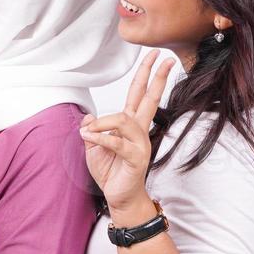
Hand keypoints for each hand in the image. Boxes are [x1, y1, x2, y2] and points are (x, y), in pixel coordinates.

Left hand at [80, 49, 174, 224]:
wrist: (118, 197)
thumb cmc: (110, 172)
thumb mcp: (93, 147)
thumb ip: (91, 129)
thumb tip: (88, 117)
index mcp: (130, 124)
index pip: (139, 93)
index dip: (146, 74)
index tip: (156, 56)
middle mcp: (139, 130)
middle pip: (149, 98)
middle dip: (157, 77)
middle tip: (166, 58)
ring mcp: (140, 144)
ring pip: (124, 120)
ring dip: (103, 123)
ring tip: (88, 132)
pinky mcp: (136, 158)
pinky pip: (117, 143)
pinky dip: (100, 138)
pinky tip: (88, 138)